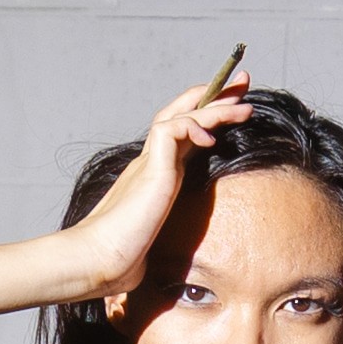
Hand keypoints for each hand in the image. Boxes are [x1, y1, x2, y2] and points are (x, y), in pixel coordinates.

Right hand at [63, 73, 254, 314]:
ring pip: (181, 116)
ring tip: (244, 105)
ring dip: (215, 107)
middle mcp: (152, 163)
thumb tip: (189, 256)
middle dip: (216, 97)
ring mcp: (148, 163)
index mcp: (157, 175)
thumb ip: (173, 231)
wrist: (98, 261)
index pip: (185, 135)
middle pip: (184, 114)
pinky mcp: (150, 169)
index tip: (237, 106)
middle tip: (243, 82)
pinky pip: (170, 130)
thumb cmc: (122, 257)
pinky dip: (193, 126)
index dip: (210, 117)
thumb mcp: (159, 238)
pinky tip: (210, 137)